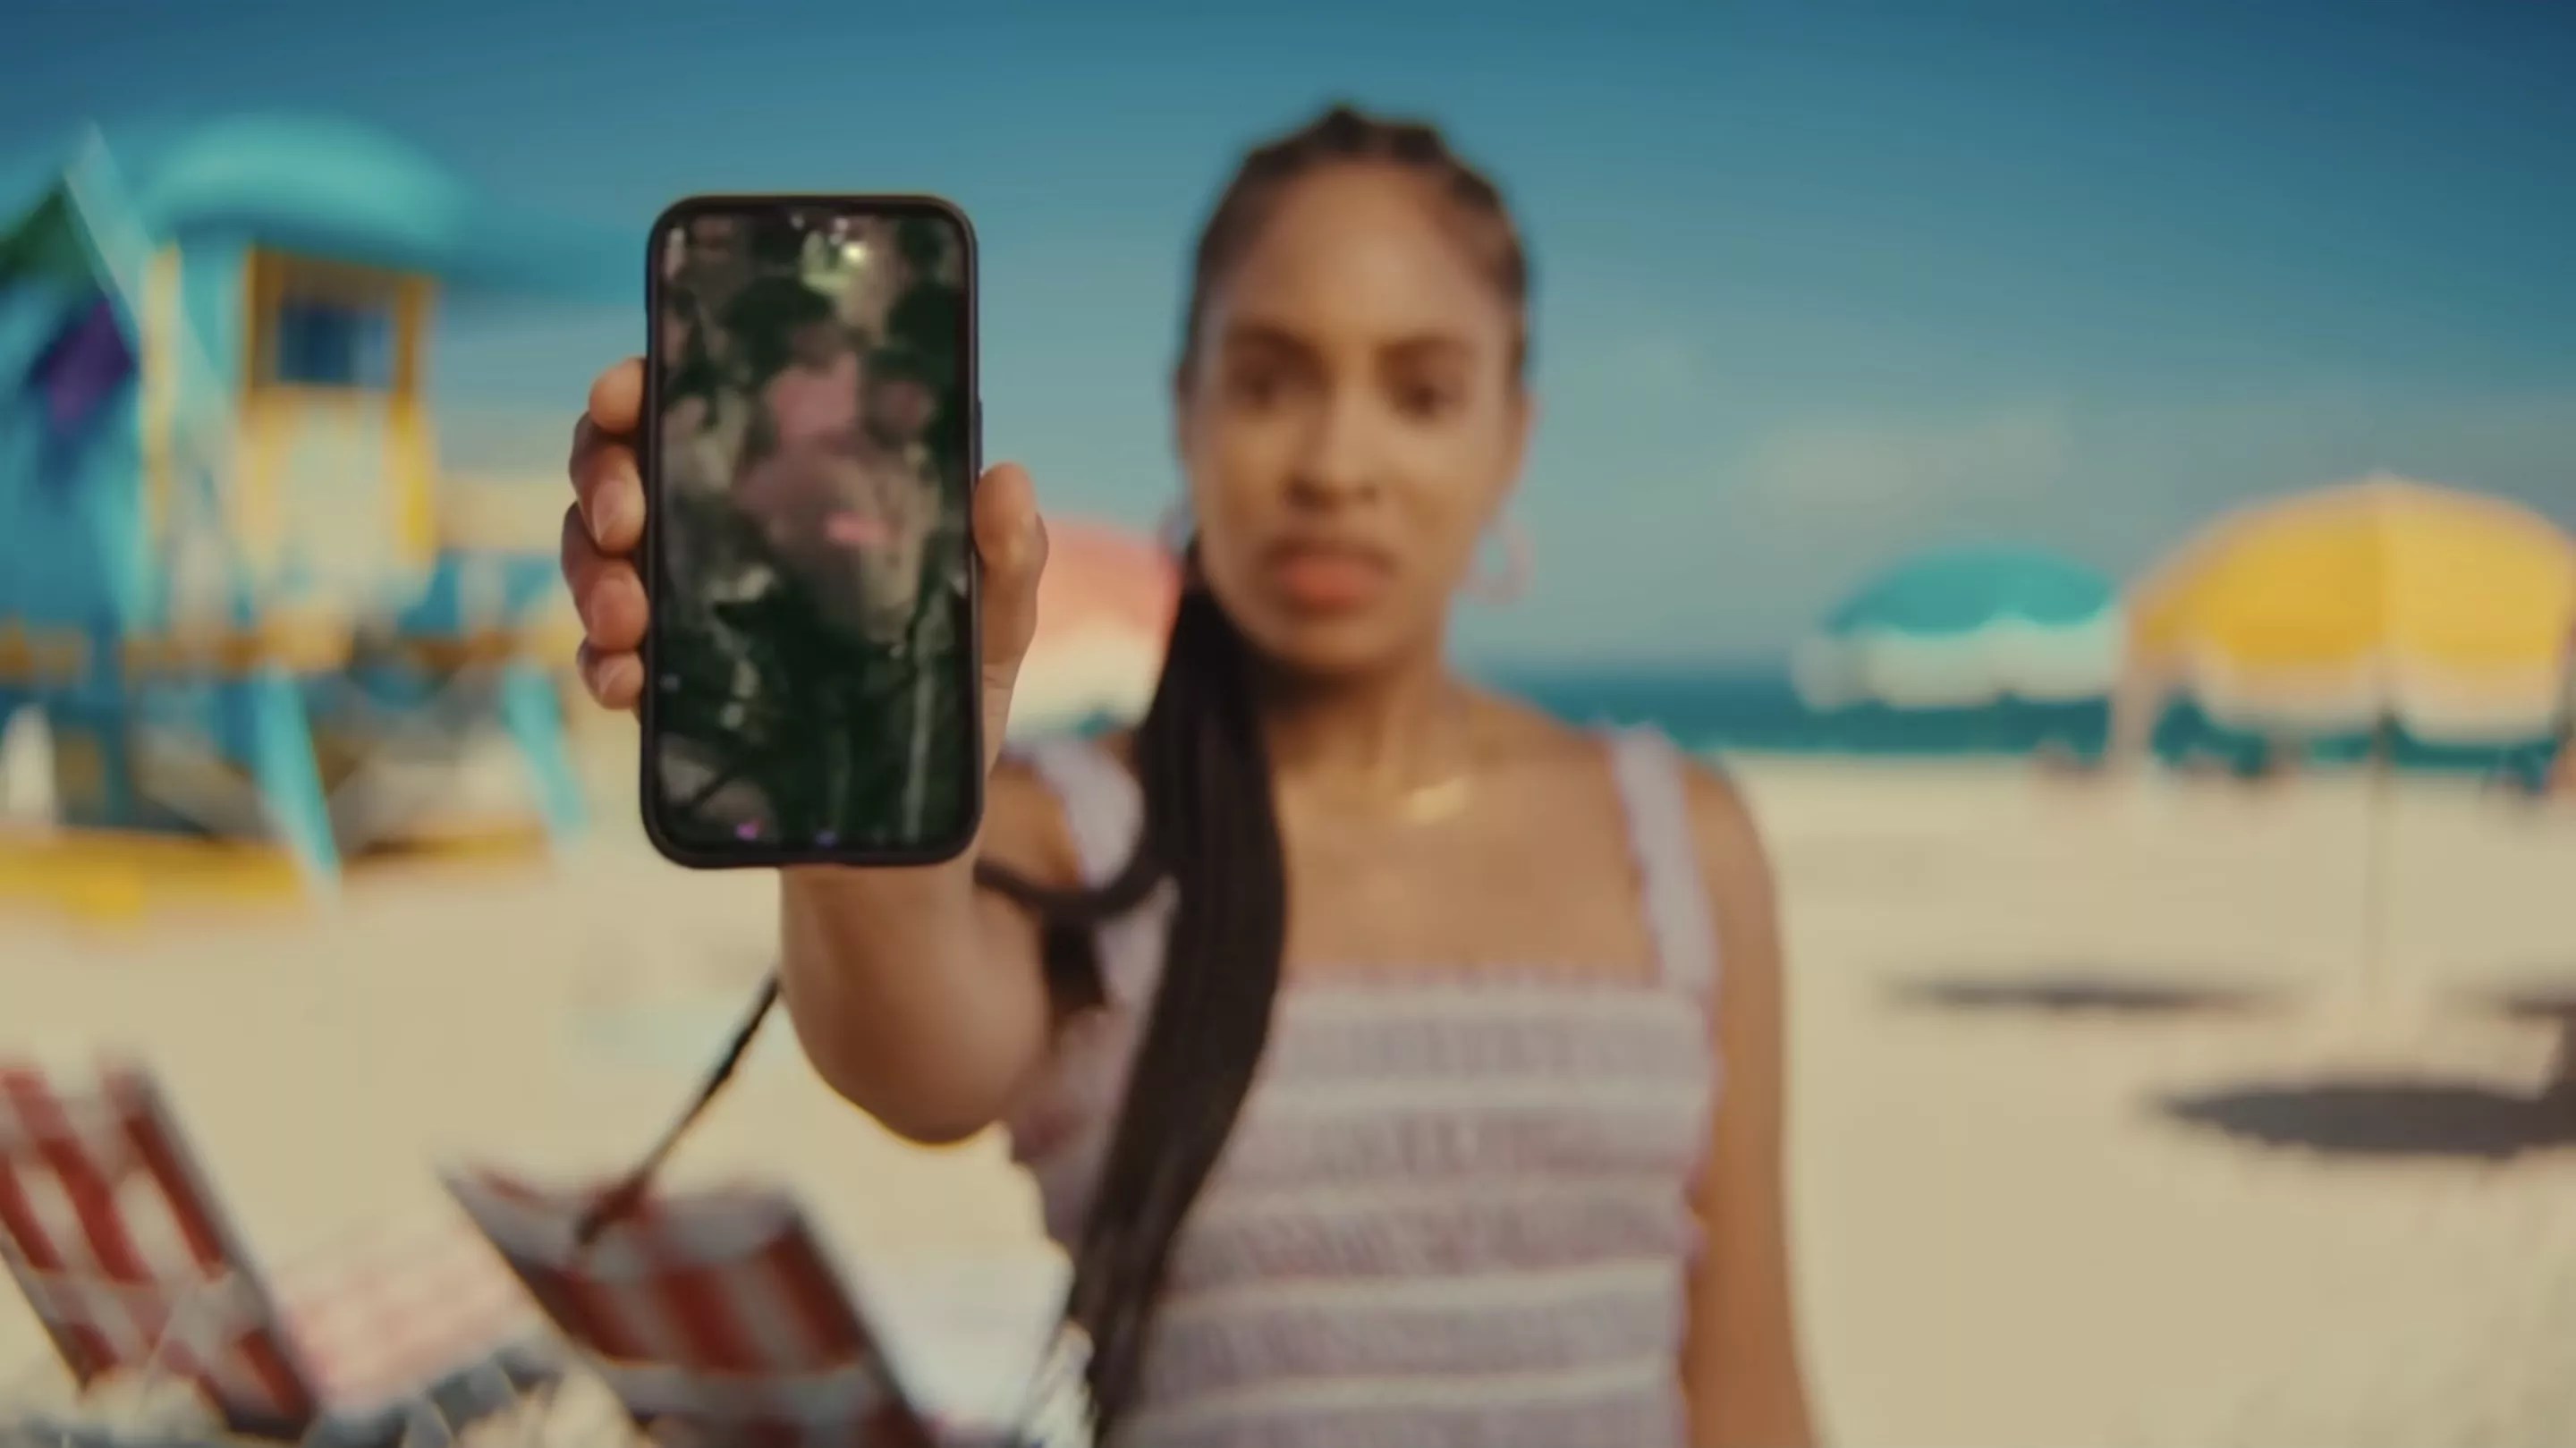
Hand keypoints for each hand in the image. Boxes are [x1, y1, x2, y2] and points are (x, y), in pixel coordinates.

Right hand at [560, 358, 1048, 774]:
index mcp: (790, 490)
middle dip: (602, 478)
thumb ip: (1006, 558)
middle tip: (628, 520)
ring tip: (629, 617)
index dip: (641, 386)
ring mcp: (680, 610)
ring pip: (593, 555)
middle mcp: (719, 535)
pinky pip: (600, 657)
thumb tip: (1006, 478)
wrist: (908, 829)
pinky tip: (626, 682)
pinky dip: (599, 663)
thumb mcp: (992, 630)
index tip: (631, 395)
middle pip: (617, 467)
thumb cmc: (949, 698)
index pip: (694, 408)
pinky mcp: (663, 689)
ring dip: (593, 574)